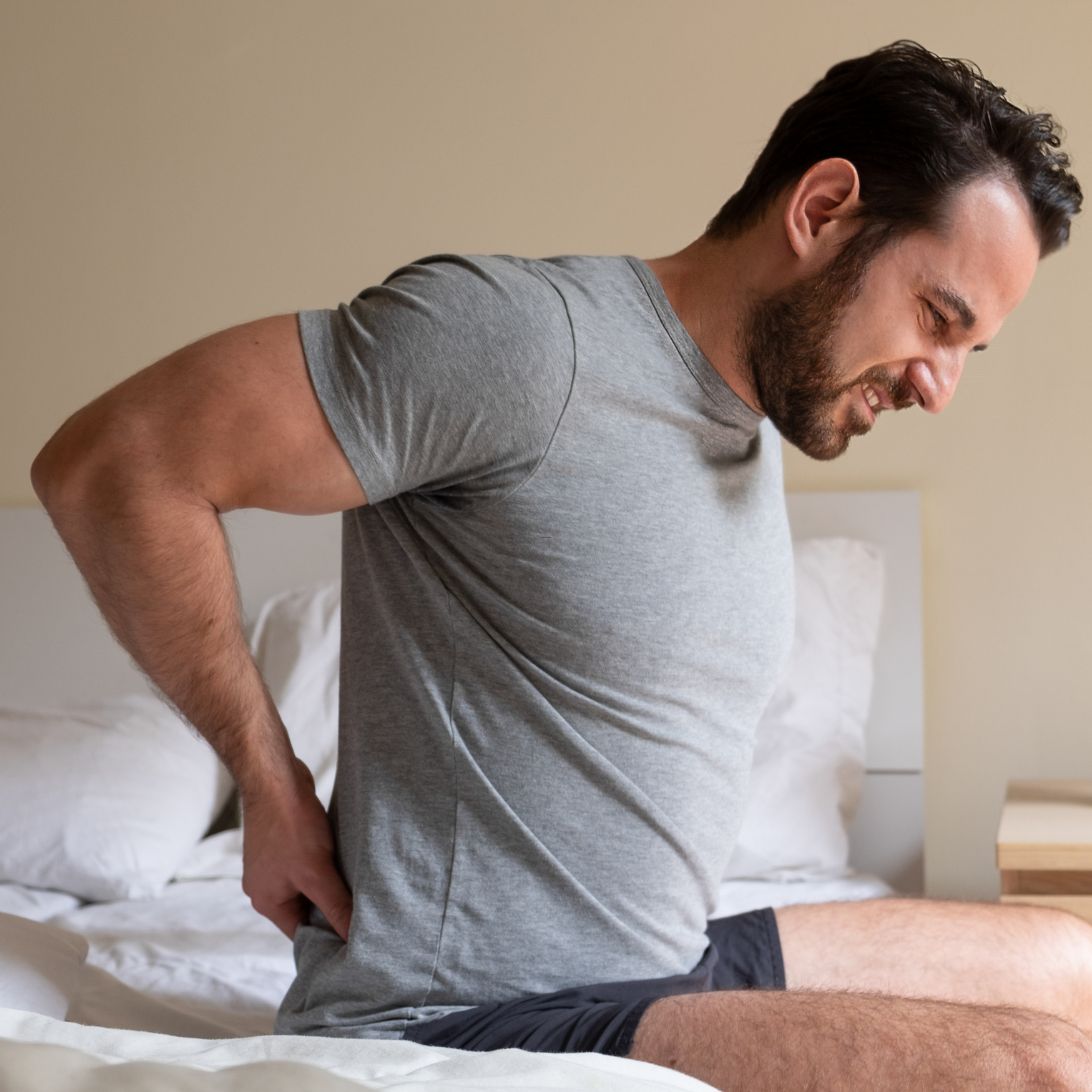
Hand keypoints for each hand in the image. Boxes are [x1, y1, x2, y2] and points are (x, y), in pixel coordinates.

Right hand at [240, 759, 351, 942]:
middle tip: (364, 910)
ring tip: (357, 883)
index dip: (329, 938)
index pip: (301, 934)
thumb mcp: (317, 872)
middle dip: (332, 909)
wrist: (275, 779)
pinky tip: (345, 860)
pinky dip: (326, 866)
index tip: (357, 939)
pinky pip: (309, 866)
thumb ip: (336, 906)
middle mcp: (266, 887)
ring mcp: (274, 865)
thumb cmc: (291, 826)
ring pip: (310, 886)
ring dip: (331, 885)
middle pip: (306, 911)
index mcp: (267, 902)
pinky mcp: (285, 845)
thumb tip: (353, 937)